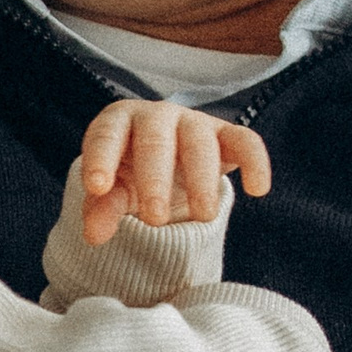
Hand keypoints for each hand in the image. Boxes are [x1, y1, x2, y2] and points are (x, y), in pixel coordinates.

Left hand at [79, 98, 270, 243]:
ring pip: (200, 144)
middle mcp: (157, 116)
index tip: (97, 187)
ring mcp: (195, 123)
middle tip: (155, 219)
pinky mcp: (228, 135)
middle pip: (155, 141)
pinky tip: (258, 190)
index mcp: (119, 122)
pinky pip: (246, 141)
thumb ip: (103, 207)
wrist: (168, 160)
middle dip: (155, 179)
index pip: (105, 135)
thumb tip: (93, 235)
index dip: (100, 158)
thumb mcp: (114, 190)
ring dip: (202, 180)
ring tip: (202, 216)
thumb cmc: (132, 172)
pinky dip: (255, 162)